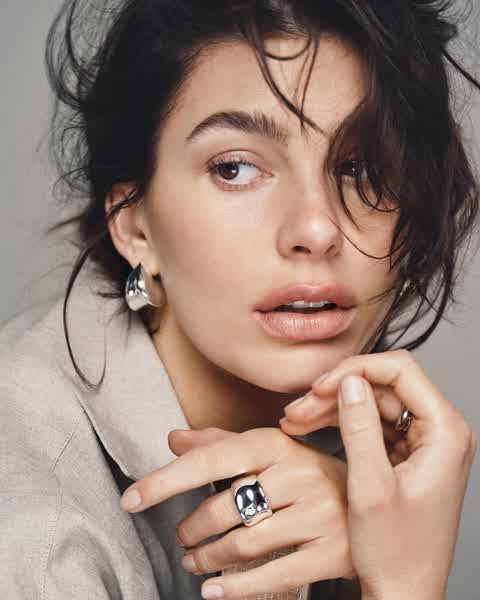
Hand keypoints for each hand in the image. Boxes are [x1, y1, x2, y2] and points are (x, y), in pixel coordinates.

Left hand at [119, 425, 356, 597]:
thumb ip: (220, 444)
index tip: (130, 498)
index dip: (166, 479)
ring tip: (193, 561)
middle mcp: (298, 473)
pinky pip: (272, 575)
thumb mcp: (270, 450)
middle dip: (192, 528)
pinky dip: (234, 588)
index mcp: (276, 443)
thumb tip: (173, 440)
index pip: (211, 458)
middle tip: (180, 537)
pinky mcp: (331, 552)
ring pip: (244, 542)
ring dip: (207, 557)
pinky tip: (212, 590)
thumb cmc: (308, 473)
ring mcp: (317, 513)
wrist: (374, 497)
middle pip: (225, 507)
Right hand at [280, 349, 477, 599]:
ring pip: (373, 402)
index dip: (355, 369)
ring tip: (294, 420)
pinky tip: (309, 429)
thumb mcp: (370, 486)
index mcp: (444, 432)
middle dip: (336, 391)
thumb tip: (349, 380)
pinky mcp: (406, 454)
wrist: (403, 593)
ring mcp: (422, 442)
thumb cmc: (396, 552)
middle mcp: (438, 431)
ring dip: (332, 407)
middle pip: (383, 384)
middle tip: (297, 408)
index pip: (400, 369)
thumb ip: (359, 428)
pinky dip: (340, 424)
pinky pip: (371, 423)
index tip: (319, 387)